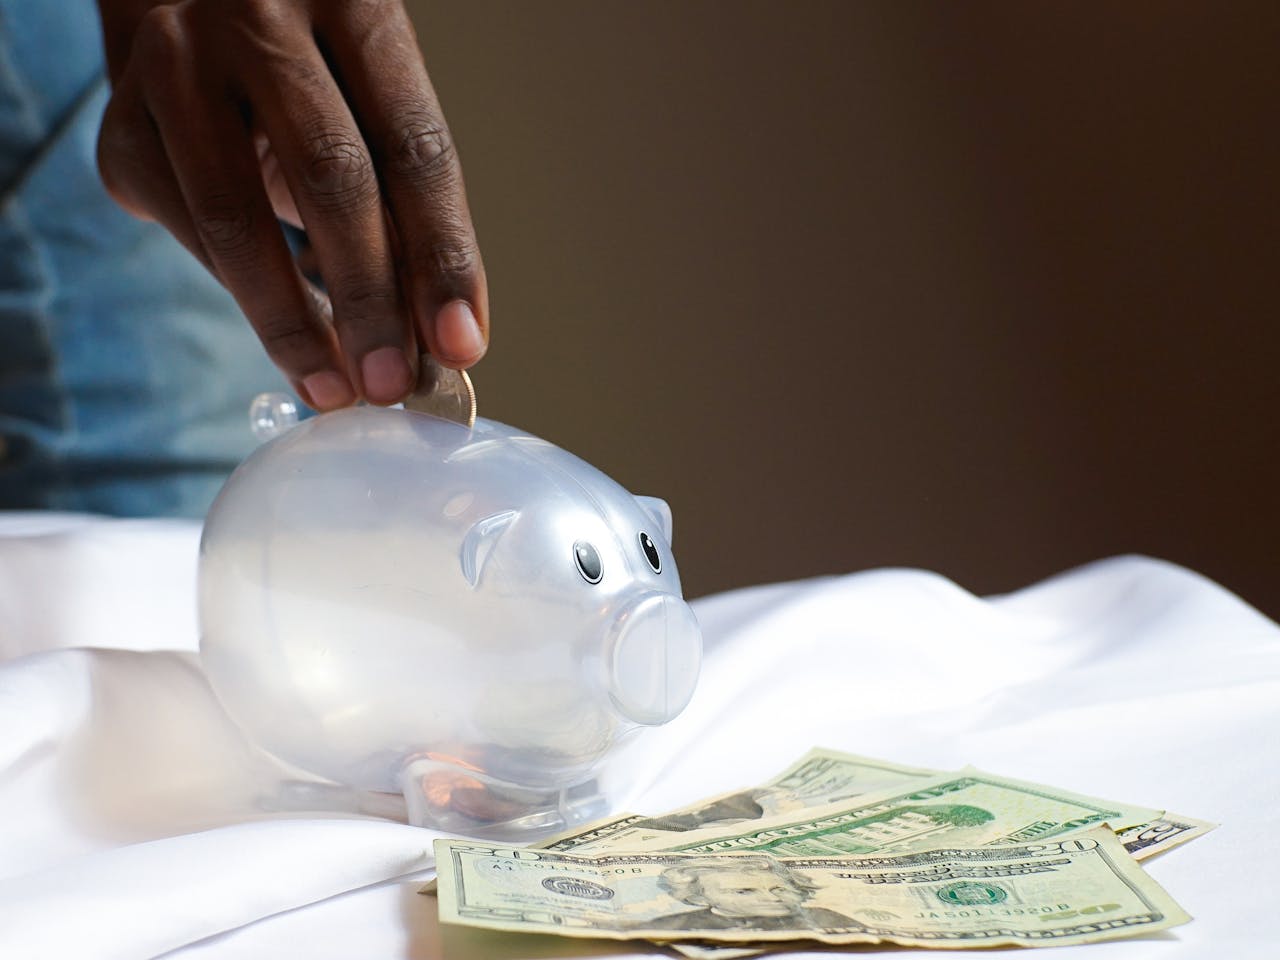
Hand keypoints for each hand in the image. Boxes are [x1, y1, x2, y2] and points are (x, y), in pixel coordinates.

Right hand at [95, 0, 488, 408]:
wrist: (192, 17)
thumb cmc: (313, 80)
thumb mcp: (371, 110)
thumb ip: (407, 207)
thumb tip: (441, 338)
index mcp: (352, 2)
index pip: (413, 147)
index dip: (442, 255)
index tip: (460, 345)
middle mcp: (256, 16)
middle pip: (330, 176)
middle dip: (370, 299)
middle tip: (392, 383)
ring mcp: (174, 63)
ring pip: (236, 217)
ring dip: (291, 323)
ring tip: (334, 387)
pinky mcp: (118, 125)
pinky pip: (189, 233)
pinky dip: (243, 294)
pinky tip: (283, 332)